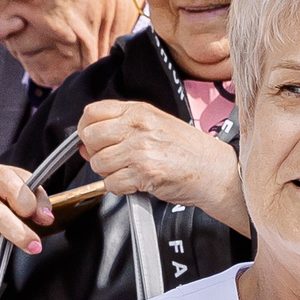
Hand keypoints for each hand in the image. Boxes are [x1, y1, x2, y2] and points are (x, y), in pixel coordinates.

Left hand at [78, 100, 245, 225]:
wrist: (214, 170)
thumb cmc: (188, 151)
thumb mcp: (155, 125)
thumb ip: (120, 129)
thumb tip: (85, 144)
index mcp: (138, 111)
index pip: (91, 113)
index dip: (86, 129)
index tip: (92, 140)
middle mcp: (137, 127)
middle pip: (90, 138)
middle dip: (96, 153)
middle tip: (113, 159)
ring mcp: (140, 149)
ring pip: (98, 163)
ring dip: (109, 173)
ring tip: (129, 172)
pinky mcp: (144, 172)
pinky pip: (112, 183)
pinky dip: (120, 188)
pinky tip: (136, 183)